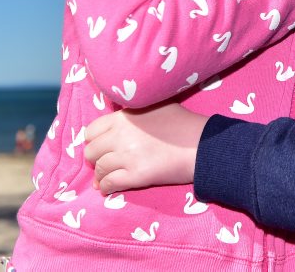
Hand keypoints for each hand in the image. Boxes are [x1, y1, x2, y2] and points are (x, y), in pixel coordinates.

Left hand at [83, 103, 207, 193]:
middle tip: (105, 161)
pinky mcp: (136, 175)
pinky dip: (106, 187)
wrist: (203, 144)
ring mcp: (128, 156)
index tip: (102, 146)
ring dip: (101, 175)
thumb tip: (117, 123)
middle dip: (96, 158)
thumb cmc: (183, 123)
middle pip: (92, 151)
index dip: (95, 140)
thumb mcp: (156, 106)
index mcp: (124, 116)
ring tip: (106, 177)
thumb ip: (133, 112)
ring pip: (100, 169)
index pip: (92, 131)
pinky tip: (108, 188)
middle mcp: (121, 135)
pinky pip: (110, 183)